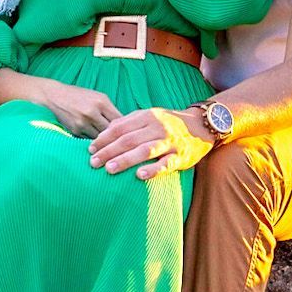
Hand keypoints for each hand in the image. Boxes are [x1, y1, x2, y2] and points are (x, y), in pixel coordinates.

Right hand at [39, 80, 121, 137]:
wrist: (54, 96)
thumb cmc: (79, 96)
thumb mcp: (97, 97)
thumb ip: (109, 110)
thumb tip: (124, 125)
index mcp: (101, 101)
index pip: (120, 119)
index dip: (125, 127)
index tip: (126, 132)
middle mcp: (93, 112)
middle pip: (111, 131)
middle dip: (115, 136)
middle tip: (119, 141)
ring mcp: (82, 122)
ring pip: (100, 138)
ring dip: (104, 141)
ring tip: (107, 142)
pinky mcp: (74, 131)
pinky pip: (88, 140)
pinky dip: (92, 141)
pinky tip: (94, 141)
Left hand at [89, 105, 212, 179]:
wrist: (201, 126)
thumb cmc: (169, 123)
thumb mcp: (150, 115)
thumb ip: (129, 122)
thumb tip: (106, 131)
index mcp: (147, 116)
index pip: (120, 127)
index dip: (104, 138)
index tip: (90, 149)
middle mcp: (157, 127)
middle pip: (128, 139)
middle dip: (108, 151)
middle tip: (93, 163)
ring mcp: (169, 142)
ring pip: (144, 150)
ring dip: (125, 160)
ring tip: (109, 169)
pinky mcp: (180, 156)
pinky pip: (165, 163)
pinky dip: (152, 169)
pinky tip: (139, 176)